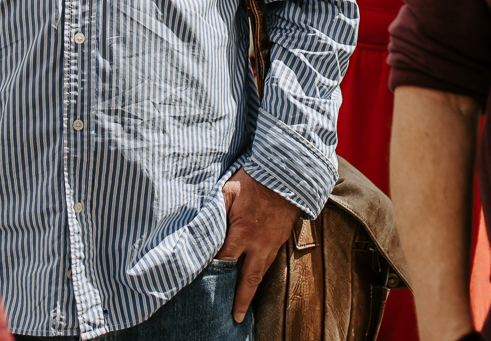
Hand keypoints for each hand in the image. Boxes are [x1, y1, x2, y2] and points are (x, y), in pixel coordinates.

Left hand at [217, 167, 299, 322]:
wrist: (288, 173)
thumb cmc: (254, 180)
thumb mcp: (228, 190)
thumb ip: (216, 210)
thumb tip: (203, 225)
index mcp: (242, 234)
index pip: (224, 260)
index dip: (213, 270)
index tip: (203, 281)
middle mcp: (259, 244)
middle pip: (248, 279)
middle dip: (241, 299)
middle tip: (235, 317)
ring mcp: (272, 243)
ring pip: (262, 271)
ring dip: (252, 287)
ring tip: (245, 302)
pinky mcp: (281, 238)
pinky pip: (271, 260)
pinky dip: (262, 271)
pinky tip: (257, 273)